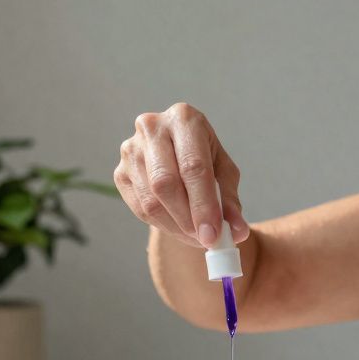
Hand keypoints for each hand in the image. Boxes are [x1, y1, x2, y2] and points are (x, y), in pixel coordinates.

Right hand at [114, 103, 249, 248]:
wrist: (176, 154)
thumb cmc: (204, 159)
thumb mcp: (224, 174)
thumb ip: (230, 202)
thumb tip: (237, 233)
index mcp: (184, 119)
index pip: (192, 166)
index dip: (203, 204)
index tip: (213, 234)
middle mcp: (152, 128)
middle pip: (166, 183)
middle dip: (188, 218)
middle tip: (205, 240)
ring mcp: (131, 149)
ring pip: (151, 200)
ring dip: (176, 226)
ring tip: (196, 235)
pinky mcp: (121, 172)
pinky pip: (140, 208)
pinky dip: (162, 225)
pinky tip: (179, 227)